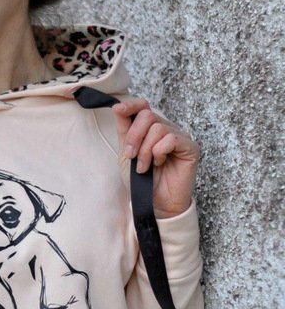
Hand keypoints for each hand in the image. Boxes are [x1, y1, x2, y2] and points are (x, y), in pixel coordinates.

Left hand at [112, 98, 200, 218]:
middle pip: (147, 115)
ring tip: (144, 167)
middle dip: (134, 136)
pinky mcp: (190, 147)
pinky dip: (160, 152)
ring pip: (158, 128)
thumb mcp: (126, 154)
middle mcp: (166, 129)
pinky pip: (171, 138)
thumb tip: (118, 107)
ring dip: (145, 150)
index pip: (143, 106)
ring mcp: (179, 137)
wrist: (154, 203)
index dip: (131, 105)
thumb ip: (124, 131)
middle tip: (131, 156)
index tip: (118, 110)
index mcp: (150, 129)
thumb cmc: (142, 181)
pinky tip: (160, 163)